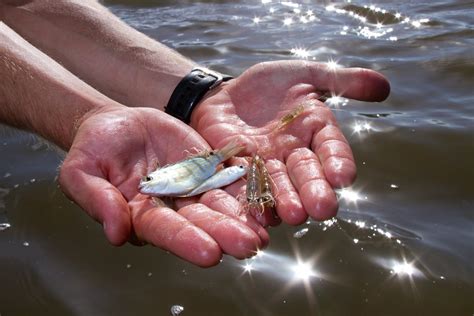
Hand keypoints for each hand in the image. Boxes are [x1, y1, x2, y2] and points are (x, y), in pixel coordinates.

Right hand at [58, 106, 267, 266]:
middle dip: (224, 233)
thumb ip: (97, 201)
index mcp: (140, 214)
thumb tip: (115, 234)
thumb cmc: (93, 149)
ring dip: (242, 217)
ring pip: (219, 203)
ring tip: (264, 229)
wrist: (116, 124)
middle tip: (249, 245)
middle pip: (200, 222)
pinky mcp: (205, 166)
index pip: (165, 230)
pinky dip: (245, 187)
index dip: (186, 240)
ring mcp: (191, 186)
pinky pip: (227, 177)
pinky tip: (265, 197)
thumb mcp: (81, 172)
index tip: (210, 252)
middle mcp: (171, 206)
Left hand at [191, 60, 389, 225]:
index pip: (331, 148)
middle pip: (306, 173)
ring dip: (285, 201)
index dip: (338, 162)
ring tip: (293, 215)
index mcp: (314, 131)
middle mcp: (292, 153)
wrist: (226, 93)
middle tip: (322, 209)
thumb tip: (385, 86)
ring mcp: (263, 163)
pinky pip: (241, 184)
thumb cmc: (269, 85)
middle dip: (314, 190)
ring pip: (276, 184)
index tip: (343, 177)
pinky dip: (248, 199)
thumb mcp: (305, 74)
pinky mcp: (235, 168)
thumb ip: (341, 80)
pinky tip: (256, 215)